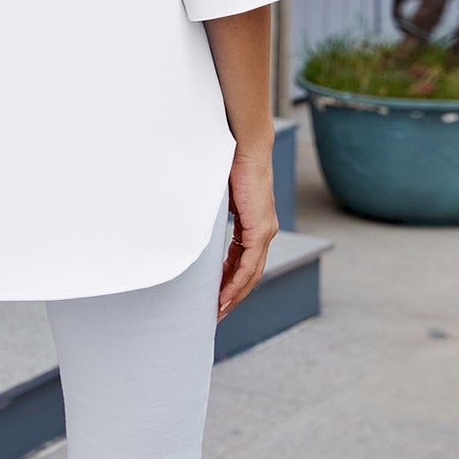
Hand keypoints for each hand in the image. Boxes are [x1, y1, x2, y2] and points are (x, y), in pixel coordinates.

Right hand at [217, 147, 278, 320]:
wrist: (244, 145)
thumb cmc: (229, 162)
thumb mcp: (219, 194)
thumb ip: (213, 211)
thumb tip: (194, 219)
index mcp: (255, 222)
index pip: (244, 260)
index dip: (230, 279)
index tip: (216, 295)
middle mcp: (264, 230)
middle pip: (249, 273)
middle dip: (232, 295)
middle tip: (215, 313)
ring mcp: (264, 231)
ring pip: (250, 274)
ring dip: (233, 294)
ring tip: (216, 311)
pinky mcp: (260, 229)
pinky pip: (248, 265)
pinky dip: (236, 283)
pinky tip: (224, 296)